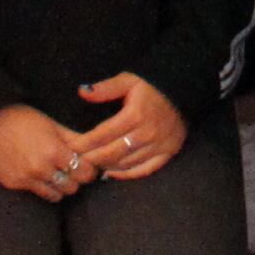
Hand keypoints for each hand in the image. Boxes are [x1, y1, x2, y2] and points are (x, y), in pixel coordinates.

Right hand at [0, 99, 93, 201]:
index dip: (88, 170)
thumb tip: (93, 147)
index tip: (87, 166)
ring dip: (60, 186)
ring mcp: (27, 179)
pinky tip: (40, 175)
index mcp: (54, 151)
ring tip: (57, 174)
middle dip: (75, 179)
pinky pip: (38, 193)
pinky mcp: (14, 184)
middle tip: (72, 170)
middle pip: (72, 187)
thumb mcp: (52, 124)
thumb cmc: (22, 118)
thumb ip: (73, 139)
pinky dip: (43, 187)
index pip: (84, 172)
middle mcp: (41, 168)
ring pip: (56, 195)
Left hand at [65, 72, 188, 184]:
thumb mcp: (128, 80)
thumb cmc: (152, 85)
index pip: (101, 135)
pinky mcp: (168, 152)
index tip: (69, 148)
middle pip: (111, 154)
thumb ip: (105, 88)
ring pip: (125, 164)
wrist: (184, 89)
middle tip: (75, 162)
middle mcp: (146, 133)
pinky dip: (127, 174)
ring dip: (106, 167)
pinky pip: (144, 170)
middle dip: (90, 159)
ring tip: (90, 166)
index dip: (83, 144)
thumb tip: (82, 92)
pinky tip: (113, 173)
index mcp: (134, 115)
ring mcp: (159, 145)